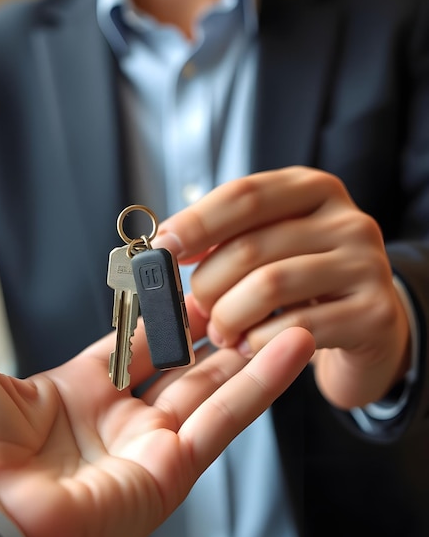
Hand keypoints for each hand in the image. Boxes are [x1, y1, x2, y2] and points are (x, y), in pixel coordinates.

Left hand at [0, 263, 313, 536]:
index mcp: (76, 393)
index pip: (133, 343)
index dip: (159, 312)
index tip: (187, 277)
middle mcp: (118, 421)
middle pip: (181, 363)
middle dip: (213, 327)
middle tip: (247, 286)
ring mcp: (149, 447)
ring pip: (215, 389)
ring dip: (252, 351)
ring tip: (289, 309)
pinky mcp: (171, 472)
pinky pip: (225, 421)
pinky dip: (262, 384)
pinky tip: (295, 343)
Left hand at [154, 165, 410, 408]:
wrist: (370, 325)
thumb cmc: (306, 282)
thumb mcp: (271, 246)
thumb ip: (227, 239)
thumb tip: (167, 246)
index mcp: (312, 190)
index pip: (244, 195)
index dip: (196, 221)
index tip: (163, 246)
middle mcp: (346, 219)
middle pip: (250, 245)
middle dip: (208, 284)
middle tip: (198, 308)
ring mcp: (366, 265)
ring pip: (270, 286)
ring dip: (229, 316)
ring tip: (220, 331)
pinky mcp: (374, 313)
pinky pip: (296, 328)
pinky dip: (258, 342)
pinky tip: (249, 346)